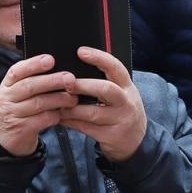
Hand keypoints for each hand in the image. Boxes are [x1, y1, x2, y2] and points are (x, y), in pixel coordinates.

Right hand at [0, 54, 77, 156]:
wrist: (7, 139)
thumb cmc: (19, 110)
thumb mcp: (18, 94)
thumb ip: (33, 81)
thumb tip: (59, 68)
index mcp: (7, 85)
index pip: (17, 71)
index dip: (34, 64)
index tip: (50, 59)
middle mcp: (7, 98)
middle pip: (31, 86)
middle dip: (53, 81)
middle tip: (70, 79)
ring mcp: (13, 114)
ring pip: (39, 103)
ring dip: (59, 99)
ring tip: (73, 98)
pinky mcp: (21, 129)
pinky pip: (42, 119)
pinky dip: (55, 115)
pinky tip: (63, 113)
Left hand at [58, 48, 147, 162]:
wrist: (135, 141)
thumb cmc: (121, 111)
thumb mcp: (121, 94)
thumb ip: (104, 81)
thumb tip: (75, 69)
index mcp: (127, 87)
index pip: (116, 67)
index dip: (99, 57)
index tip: (81, 51)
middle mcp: (126, 102)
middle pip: (106, 89)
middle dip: (83, 85)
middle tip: (66, 82)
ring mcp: (120, 120)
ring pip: (93, 112)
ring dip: (71, 108)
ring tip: (56, 103)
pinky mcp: (111, 136)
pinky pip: (86, 128)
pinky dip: (71, 122)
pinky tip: (60, 118)